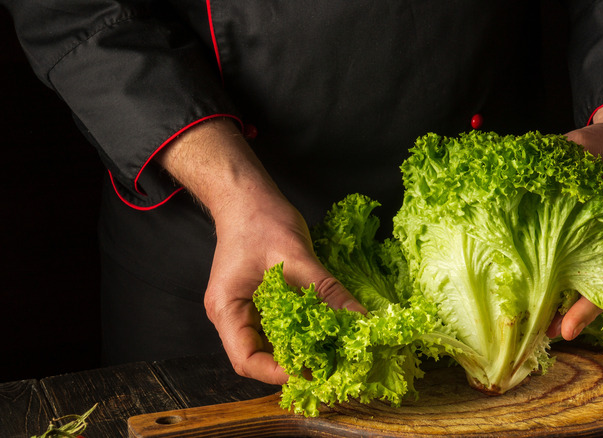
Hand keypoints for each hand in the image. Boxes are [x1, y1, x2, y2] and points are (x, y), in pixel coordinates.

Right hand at [157, 119, 364, 383]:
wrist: (247, 196)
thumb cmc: (262, 221)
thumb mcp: (298, 256)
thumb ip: (327, 290)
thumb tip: (359, 318)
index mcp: (227, 309)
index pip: (246, 359)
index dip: (278, 373)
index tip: (313, 371)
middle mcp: (231, 315)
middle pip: (258, 357)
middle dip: (292, 366)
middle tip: (329, 368)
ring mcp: (244, 309)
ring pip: (269, 344)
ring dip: (298, 352)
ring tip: (330, 356)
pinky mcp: (258, 301)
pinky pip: (277, 327)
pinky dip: (299, 334)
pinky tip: (323, 334)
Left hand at [546, 99, 602, 339]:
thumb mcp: (588, 145)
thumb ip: (565, 156)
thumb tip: (526, 165)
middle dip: (591, 311)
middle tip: (565, 331)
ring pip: (597, 287)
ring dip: (576, 310)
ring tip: (550, 331)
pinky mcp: (590, 247)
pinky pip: (581, 275)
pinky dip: (566, 294)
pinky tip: (546, 310)